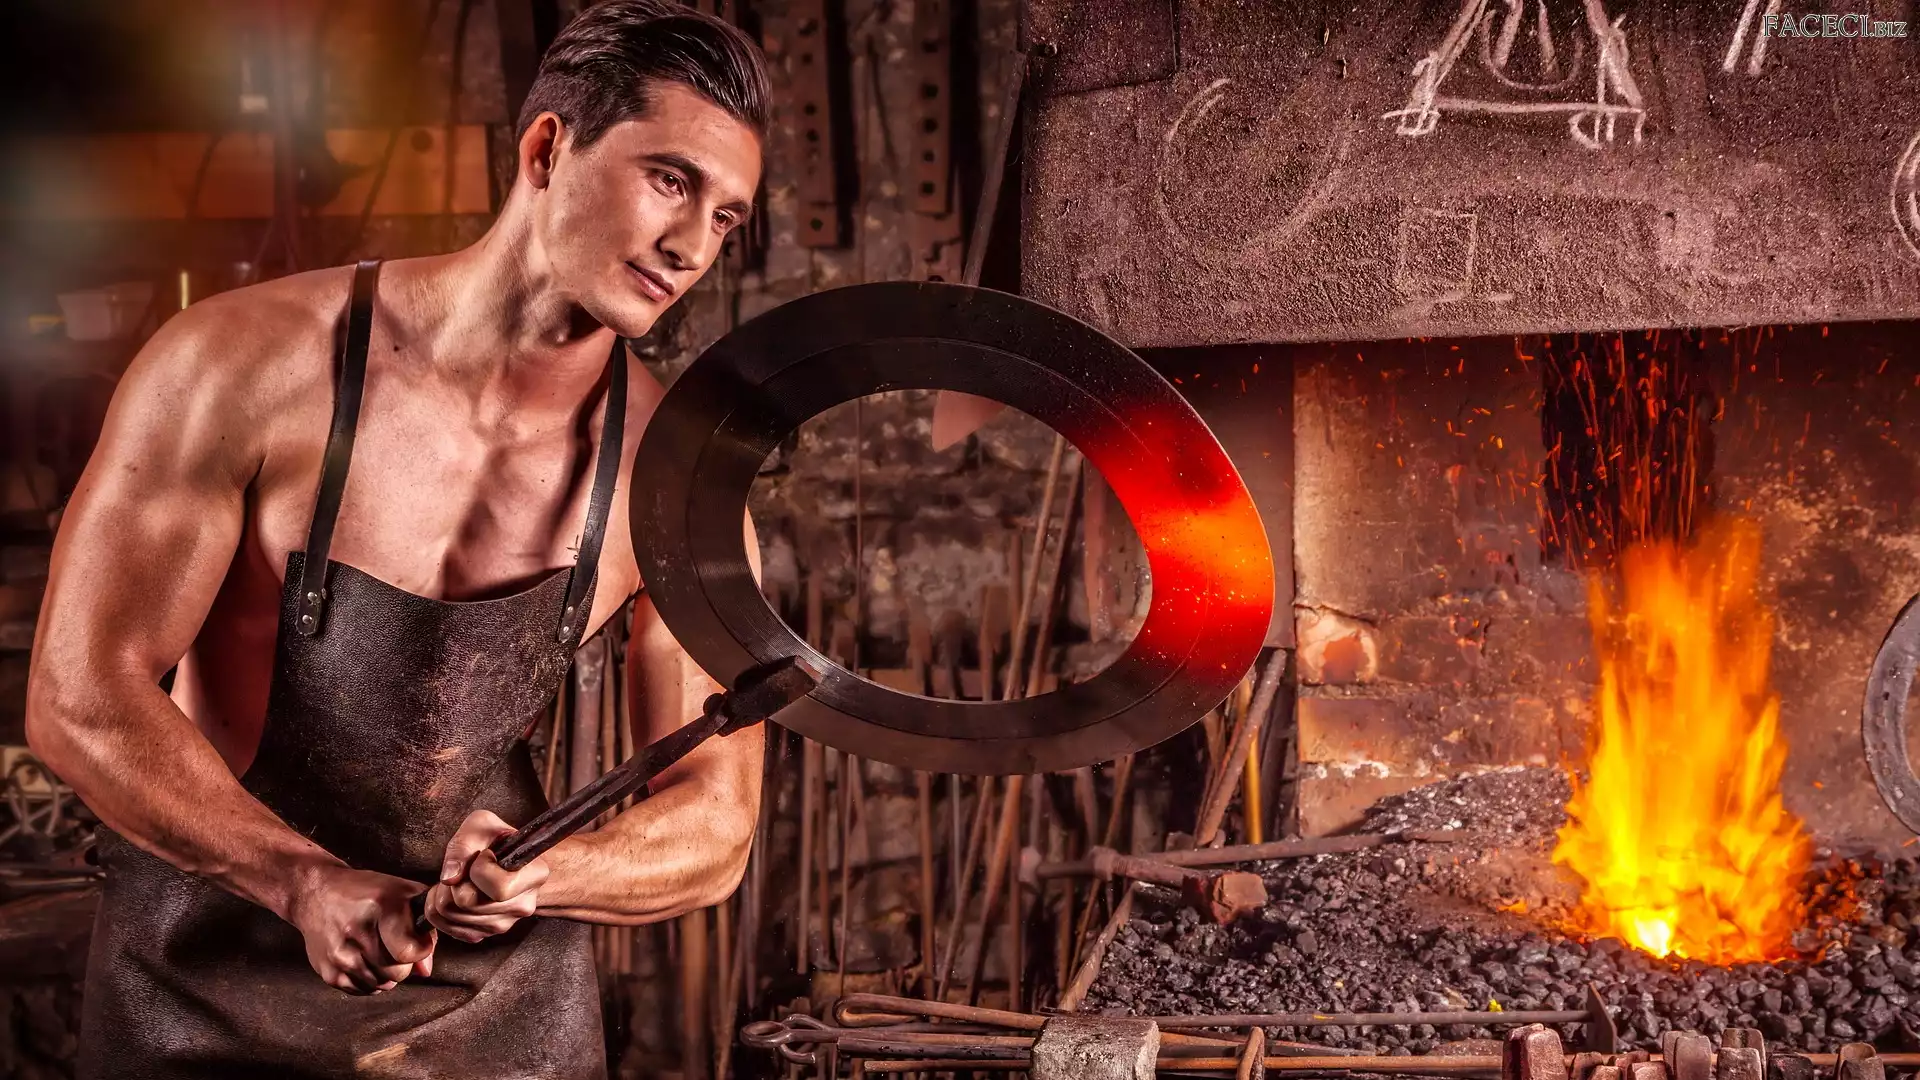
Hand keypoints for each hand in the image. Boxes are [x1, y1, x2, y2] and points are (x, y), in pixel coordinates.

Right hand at [285, 864, 434, 993]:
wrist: (316, 894)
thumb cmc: (364, 892)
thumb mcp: (401, 893)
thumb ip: (424, 929)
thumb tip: (424, 971)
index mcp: (380, 906)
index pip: (409, 951)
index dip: (420, 949)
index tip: (416, 941)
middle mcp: (356, 931)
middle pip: (397, 973)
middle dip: (402, 962)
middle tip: (394, 946)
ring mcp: (339, 955)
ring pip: (381, 985)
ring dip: (385, 972)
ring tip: (377, 949)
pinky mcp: (328, 972)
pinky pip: (363, 990)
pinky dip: (368, 978)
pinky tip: (363, 957)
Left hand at [423, 810, 549, 943]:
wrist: (504, 859)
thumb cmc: (495, 840)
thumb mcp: (481, 825)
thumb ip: (464, 844)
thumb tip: (450, 878)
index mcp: (534, 875)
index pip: (499, 888)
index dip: (479, 869)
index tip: (485, 855)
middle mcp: (523, 905)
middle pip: (467, 904)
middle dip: (454, 883)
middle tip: (463, 870)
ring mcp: (504, 924)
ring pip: (452, 917)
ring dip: (444, 896)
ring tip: (458, 880)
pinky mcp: (484, 933)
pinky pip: (448, 929)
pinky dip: (441, 912)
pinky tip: (454, 895)